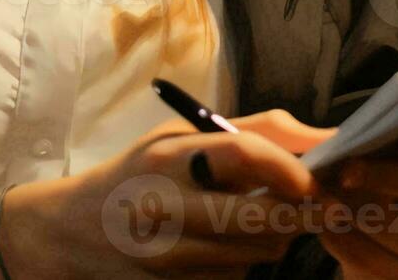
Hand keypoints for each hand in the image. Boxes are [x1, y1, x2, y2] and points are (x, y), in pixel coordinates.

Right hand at [2, 109, 334, 279]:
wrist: (74, 234)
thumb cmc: (138, 174)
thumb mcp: (179, 137)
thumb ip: (249, 132)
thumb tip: (322, 138)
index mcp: (169, 156)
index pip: (244, 155)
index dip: (290, 168)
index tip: (313, 179)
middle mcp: (165, 206)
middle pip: (260, 219)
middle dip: (301, 215)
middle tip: (323, 207)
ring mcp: (168, 256)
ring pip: (257, 255)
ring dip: (272, 240)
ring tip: (255, 221)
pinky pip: (234, 277)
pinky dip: (241, 262)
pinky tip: (222, 247)